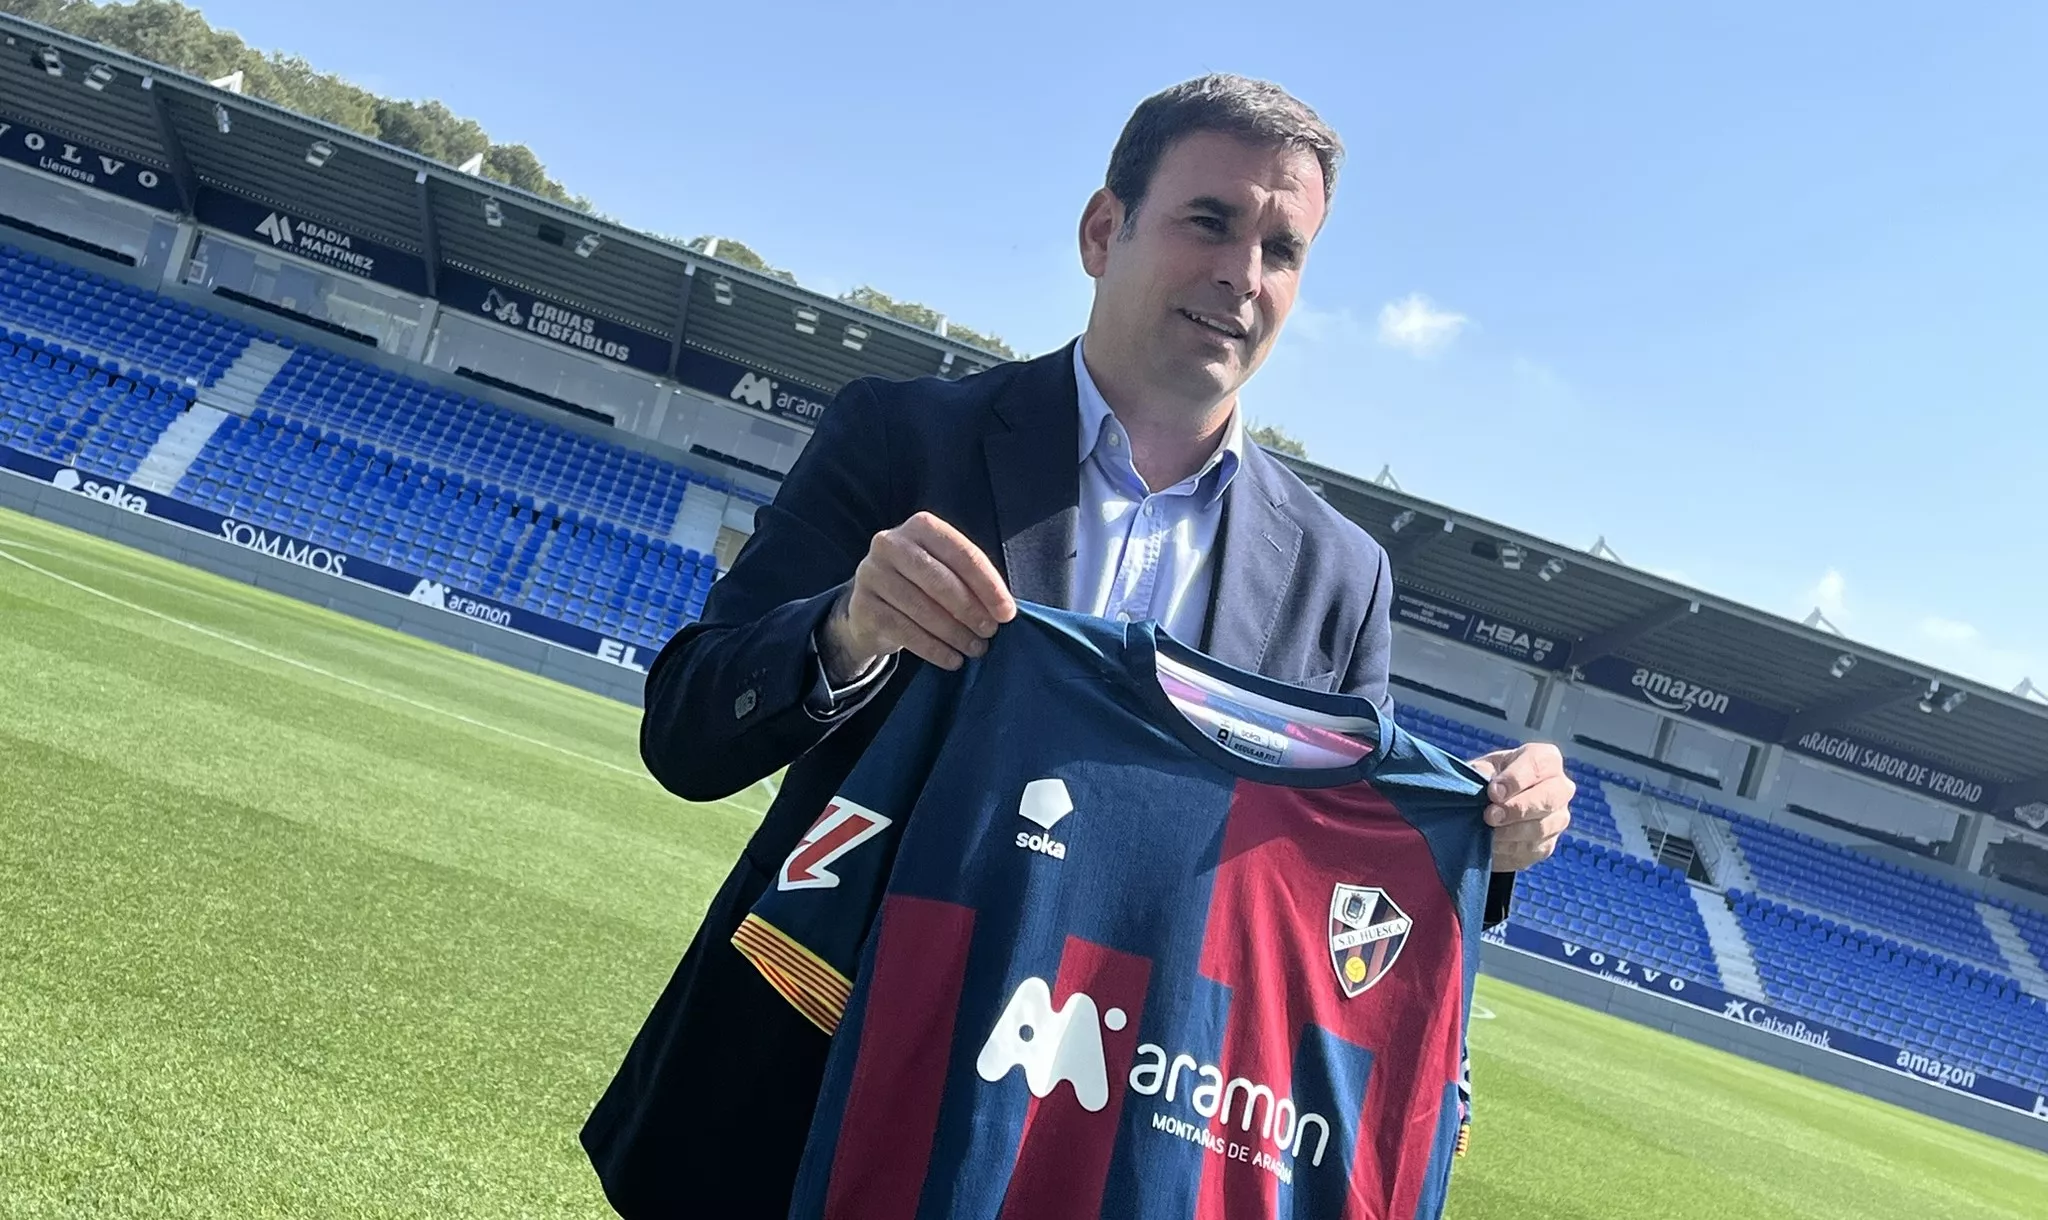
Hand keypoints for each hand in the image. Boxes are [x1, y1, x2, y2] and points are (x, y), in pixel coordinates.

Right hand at [820, 511, 1017, 680]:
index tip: (1007, 613)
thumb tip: (1003, 609)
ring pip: (922, 608)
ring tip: (975, 648)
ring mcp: (872, 573)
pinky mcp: (862, 605)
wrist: (872, 607)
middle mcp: (891, 543)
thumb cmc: (920, 585)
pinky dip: (933, 649)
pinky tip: (952, 659)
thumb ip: (971, 580)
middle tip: (990, 632)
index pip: (962, 554)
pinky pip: (904, 631)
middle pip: (941, 580)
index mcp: (921, 527)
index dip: (989, 585)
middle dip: (971, 610)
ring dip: (955, 633)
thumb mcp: (944, 570)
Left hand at [1466, 743, 1574, 871]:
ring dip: (1512, 832)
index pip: (1538, 764)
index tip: (1493, 792)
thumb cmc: (1488, 781)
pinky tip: (1493, 845)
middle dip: (1517, 809)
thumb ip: (1483, 774)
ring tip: (1489, 832)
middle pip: (1548, 798)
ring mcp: (1558, 818)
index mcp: (1545, 759)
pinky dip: (1510, 848)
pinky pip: (1533, 849)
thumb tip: (1487, 790)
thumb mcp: (1483, 769)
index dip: (1516, 779)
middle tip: (1490, 816)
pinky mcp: (1548, 844)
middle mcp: (1560, 787)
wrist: (1488, 810)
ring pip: (1542, 827)